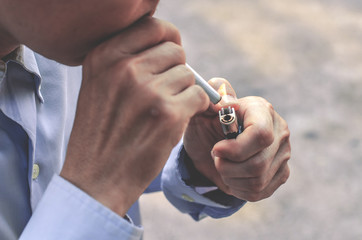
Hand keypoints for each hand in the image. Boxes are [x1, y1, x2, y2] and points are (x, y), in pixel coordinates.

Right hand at [61, 17, 208, 215]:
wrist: (96, 177)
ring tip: (164, 111)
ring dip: (183, 92)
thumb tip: (168, 44)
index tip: (170, 56)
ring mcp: (147, 91)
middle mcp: (125, 68)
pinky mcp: (168, 114)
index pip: (153, 26)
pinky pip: (199, 96)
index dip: (169, 39)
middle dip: (177, 70)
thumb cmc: (101, 132)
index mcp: (105, 56)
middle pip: (175, 50)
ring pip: (189, 75)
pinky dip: (195, 107)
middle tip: (167, 91)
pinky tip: (176, 120)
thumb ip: (127, 59)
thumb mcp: (99, 85)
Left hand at [184, 78, 289, 201]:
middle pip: (258, 163)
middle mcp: (279, 130)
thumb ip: (212, 94)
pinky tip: (231, 176)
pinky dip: (238, 188)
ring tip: (222, 165)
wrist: (209, 145)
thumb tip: (225, 102)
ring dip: (230, 178)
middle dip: (227, 167)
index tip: (216, 149)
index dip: (236, 149)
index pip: (261, 135)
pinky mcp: (281, 173)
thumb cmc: (206, 124)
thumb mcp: (202, 108)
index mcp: (262, 110)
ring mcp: (283, 153)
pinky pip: (259, 191)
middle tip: (216, 157)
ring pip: (258, 181)